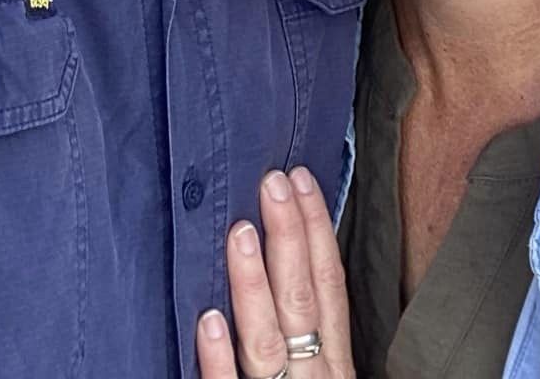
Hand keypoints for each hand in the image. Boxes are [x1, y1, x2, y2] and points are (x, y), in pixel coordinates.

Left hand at [197, 166, 354, 378]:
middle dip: (290, 237)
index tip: (301, 180)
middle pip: (302, 299)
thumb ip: (303, 328)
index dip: (318, 229)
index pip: (329, 283)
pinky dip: (220, 357)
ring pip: (266, 339)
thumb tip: (286, 257)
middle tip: (273, 184)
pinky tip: (208, 320)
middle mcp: (312, 373)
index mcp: (331, 357)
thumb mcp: (320, 371)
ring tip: (241, 233)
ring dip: (253, 283)